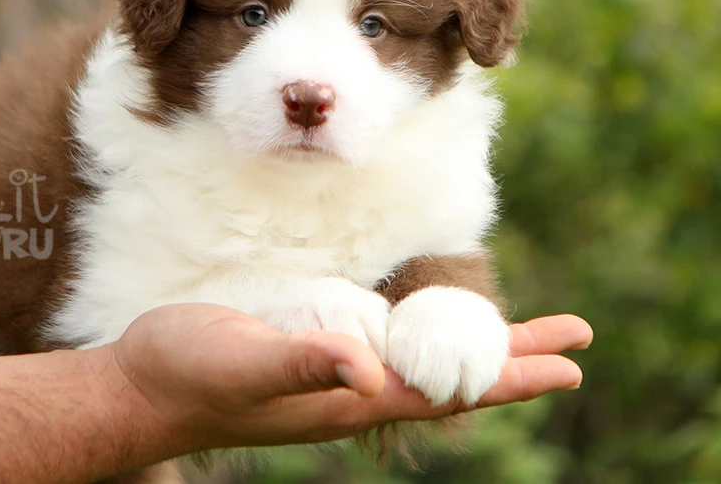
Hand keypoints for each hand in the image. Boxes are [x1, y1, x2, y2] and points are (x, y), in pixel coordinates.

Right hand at [105, 303, 591, 461]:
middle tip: (576, 338)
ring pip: (426, 358)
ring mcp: (335, 373)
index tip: (569, 364)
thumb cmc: (190, 373)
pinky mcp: (314, 351)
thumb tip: (370, 371)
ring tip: (523, 333)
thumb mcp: (244, 363)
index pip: (450, 389)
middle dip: (515, 358)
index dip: (510, 377)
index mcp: (350, 399)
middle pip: (453, 375)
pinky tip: (431, 321)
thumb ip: (303, 364)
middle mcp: (354, 390)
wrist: (144, 384)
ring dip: (479, 345)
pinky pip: (389, 343)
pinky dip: (427, 331)